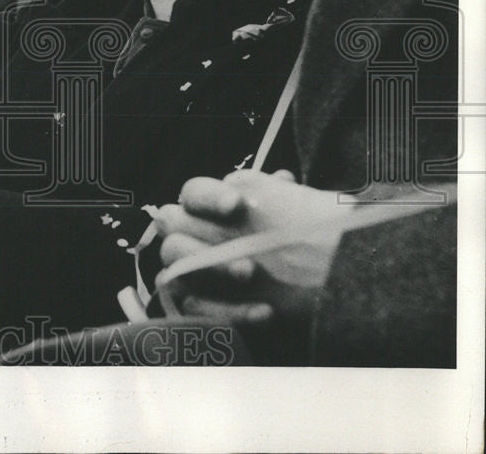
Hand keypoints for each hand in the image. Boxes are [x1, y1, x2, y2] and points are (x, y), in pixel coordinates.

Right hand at [154, 170, 349, 324]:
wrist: (323, 293)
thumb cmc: (306, 248)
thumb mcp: (301, 217)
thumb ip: (284, 196)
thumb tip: (280, 179)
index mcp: (212, 208)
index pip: (192, 192)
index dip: (208, 197)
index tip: (236, 205)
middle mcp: (193, 236)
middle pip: (170, 227)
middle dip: (201, 237)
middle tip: (244, 255)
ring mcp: (191, 274)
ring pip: (174, 269)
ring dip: (211, 272)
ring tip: (251, 276)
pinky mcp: (197, 309)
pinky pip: (195, 311)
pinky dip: (228, 312)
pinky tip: (266, 312)